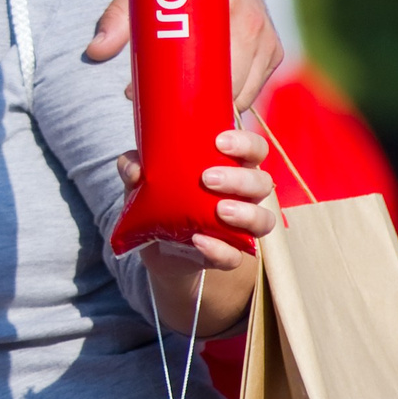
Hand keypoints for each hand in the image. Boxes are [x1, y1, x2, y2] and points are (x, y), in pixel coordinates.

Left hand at [85, 0, 283, 111]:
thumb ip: (119, 17)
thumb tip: (95, 50)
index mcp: (235, 15)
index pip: (224, 79)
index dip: (192, 99)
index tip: (161, 105)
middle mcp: (259, 30)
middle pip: (234, 93)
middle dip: (200, 107)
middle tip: (164, 108)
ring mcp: (269, 42)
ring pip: (245, 95)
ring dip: (215, 104)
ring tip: (181, 103)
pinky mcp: (272, 49)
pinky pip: (253, 86)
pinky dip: (230, 95)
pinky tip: (203, 96)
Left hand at [115, 127, 279, 270]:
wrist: (154, 245)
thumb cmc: (160, 197)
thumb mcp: (142, 178)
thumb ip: (133, 166)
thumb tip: (135, 170)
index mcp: (231, 167)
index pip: (255, 149)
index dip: (247, 143)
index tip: (220, 142)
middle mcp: (243, 195)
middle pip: (262, 183)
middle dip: (240, 179)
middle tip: (208, 178)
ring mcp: (239, 227)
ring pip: (263, 220)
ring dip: (246, 213)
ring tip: (220, 210)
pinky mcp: (226, 254)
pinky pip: (235, 257)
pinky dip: (220, 250)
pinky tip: (198, 240)